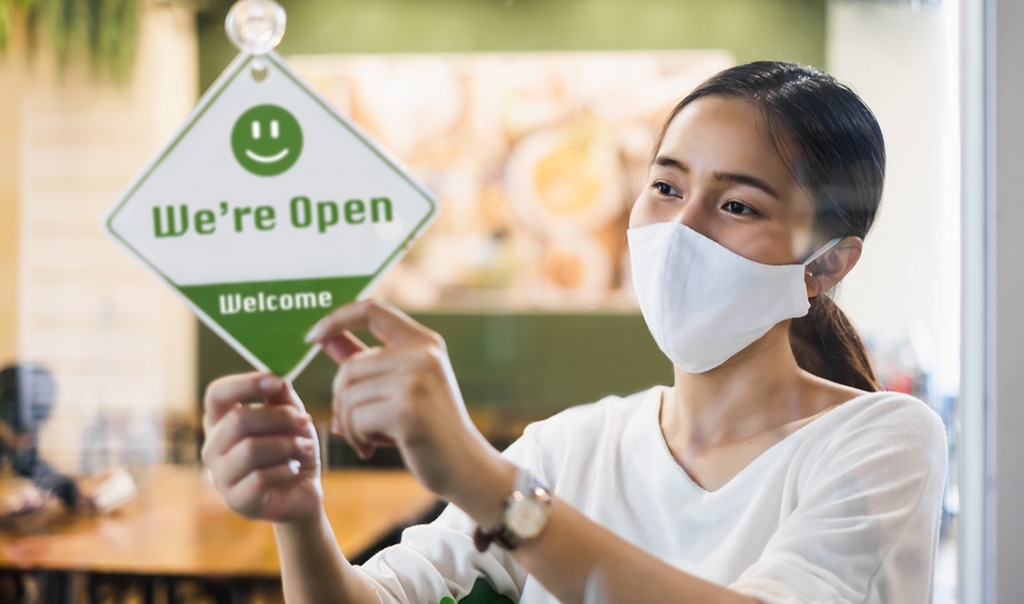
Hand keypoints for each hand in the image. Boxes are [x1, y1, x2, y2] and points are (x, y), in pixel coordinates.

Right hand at [201, 373, 320, 522]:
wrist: (302, 492)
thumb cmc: (292, 450)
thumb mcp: (292, 419)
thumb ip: (283, 398)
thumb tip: (277, 378)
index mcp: (221, 422)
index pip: (216, 394)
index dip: (244, 384)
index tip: (276, 381)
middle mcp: (213, 448)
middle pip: (238, 420)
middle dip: (280, 418)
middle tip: (305, 421)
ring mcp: (220, 476)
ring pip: (250, 449)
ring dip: (287, 445)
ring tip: (306, 448)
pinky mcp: (236, 501)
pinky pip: (260, 477)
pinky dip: (285, 469)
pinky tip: (294, 469)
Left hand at [306, 299, 513, 521]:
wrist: (464, 465)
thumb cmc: (429, 426)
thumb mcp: (402, 385)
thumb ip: (365, 359)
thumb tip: (324, 337)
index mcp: (424, 342)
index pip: (372, 310)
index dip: (336, 318)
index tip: (312, 337)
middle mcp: (423, 354)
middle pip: (349, 367)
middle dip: (341, 400)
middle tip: (352, 426)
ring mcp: (417, 381)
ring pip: (348, 395)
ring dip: (349, 424)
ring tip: (368, 438)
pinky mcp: (407, 411)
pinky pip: (355, 419)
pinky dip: (357, 438)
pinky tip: (372, 448)